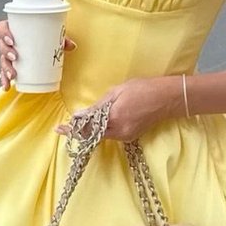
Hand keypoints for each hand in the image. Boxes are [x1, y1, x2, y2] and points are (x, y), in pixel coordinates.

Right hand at [0, 19, 75, 90]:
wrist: (43, 44)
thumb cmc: (44, 37)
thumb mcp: (53, 36)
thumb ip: (62, 40)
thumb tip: (72, 46)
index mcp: (15, 29)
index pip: (2, 27)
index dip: (4, 33)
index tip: (11, 40)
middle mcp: (9, 41)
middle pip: (1, 45)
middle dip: (6, 52)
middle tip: (15, 57)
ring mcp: (9, 54)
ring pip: (2, 60)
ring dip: (5, 68)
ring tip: (13, 75)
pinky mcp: (11, 65)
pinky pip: (4, 72)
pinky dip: (5, 79)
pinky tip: (7, 86)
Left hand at [56, 77, 176, 141]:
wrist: (166, 99)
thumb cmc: (142, 89)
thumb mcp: (116, 92)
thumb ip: (98, 106)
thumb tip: (80, 115)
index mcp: (114, 118)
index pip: (87, 127)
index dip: (72, 129)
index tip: (59, 128)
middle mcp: (119, 131)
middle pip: (92, 135)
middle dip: (79, 130)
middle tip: (66, 126)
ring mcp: (125, 136)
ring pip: (101, 136)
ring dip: (91, 129)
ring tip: (82, 122)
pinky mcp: (130, 137)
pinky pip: (111, 134)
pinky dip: (102, 129)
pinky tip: (100, 121)